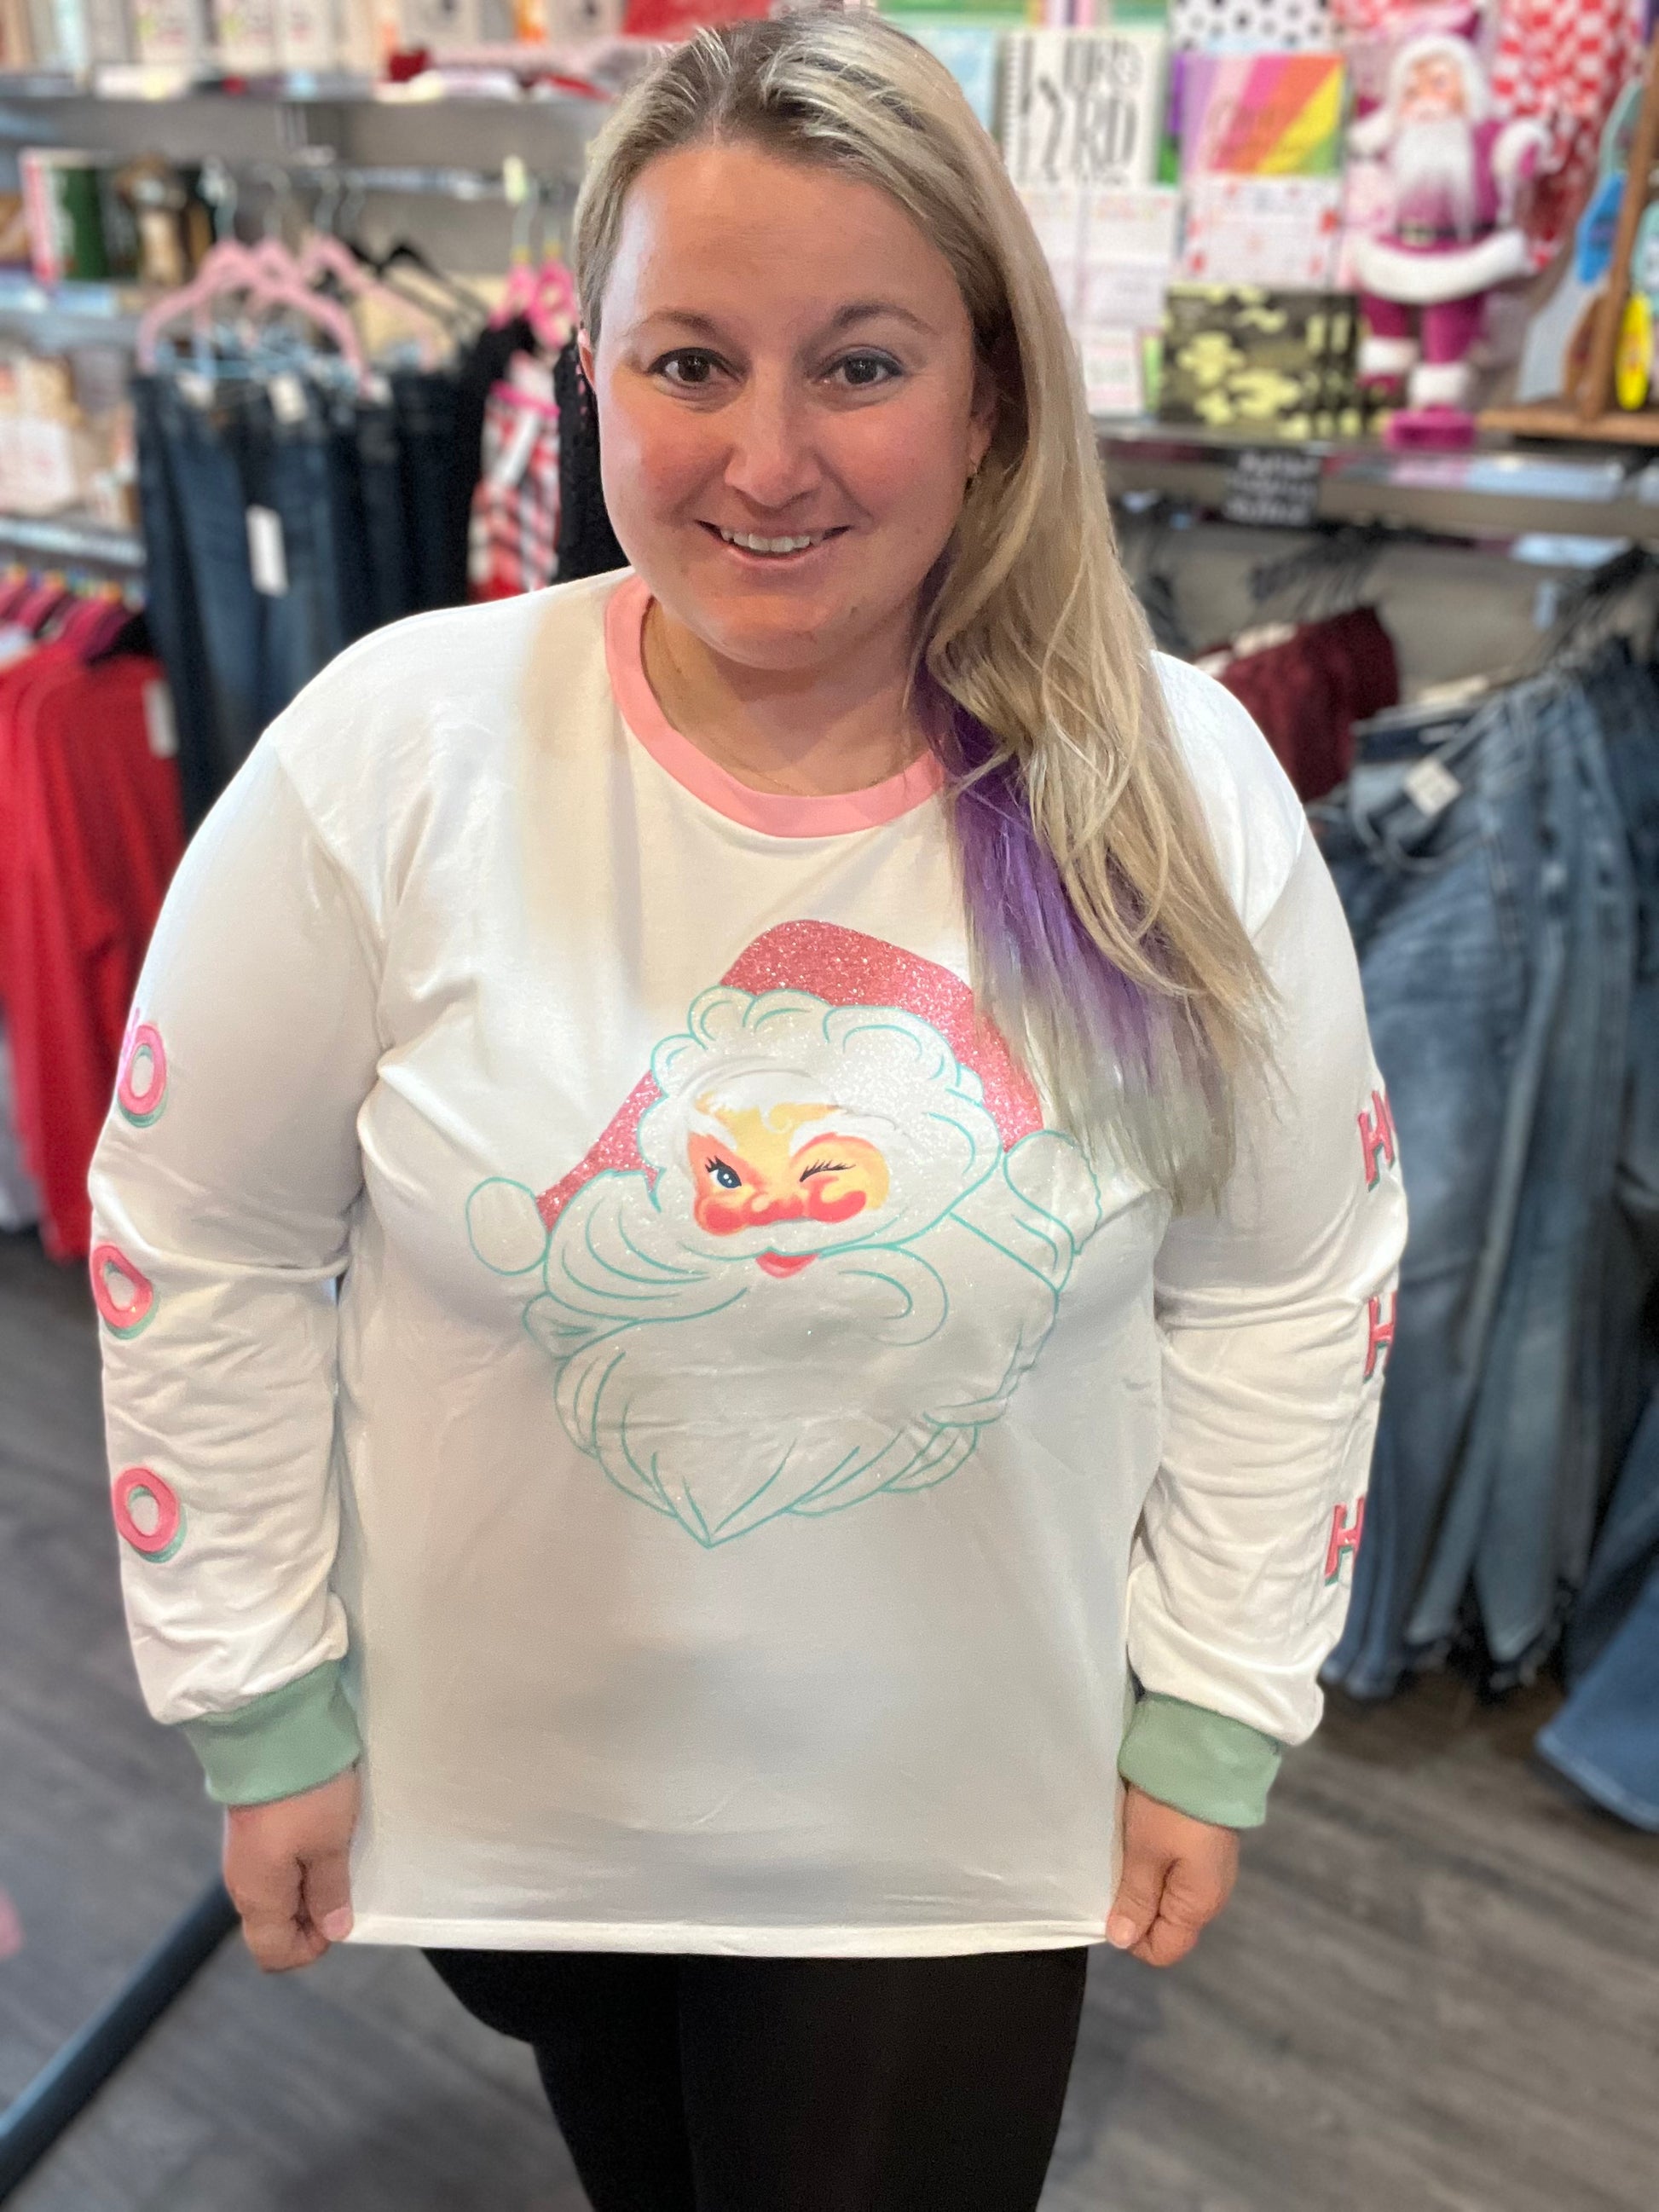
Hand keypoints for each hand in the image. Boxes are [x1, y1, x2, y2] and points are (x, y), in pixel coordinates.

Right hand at [222, 1765, 359, 1972]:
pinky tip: (321, 1837)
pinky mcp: (251, 1828)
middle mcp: (242, 1881)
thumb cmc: (304, 1791)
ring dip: (307, 1887)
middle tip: (343, 1884)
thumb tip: (334, 1930)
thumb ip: (330, 1891)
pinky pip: (274, 1866)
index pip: (273, 1953)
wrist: (271, 1729)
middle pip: (273, 1925)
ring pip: (275, 1894)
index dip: (310, 1948)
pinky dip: (298, 1864)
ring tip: (336, 1856)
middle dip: (311, 1917)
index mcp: (257, 1896)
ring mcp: (244, 1853)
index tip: (339, 1919)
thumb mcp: (330, 1844)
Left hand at [1106, 1783, 1238, 1966]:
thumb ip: (1135, 1899)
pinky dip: (1155, 1866)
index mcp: (1199, 1905)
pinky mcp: (1205, 1847)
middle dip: (1136, 1908)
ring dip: (1143, 1884)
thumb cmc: (1170, 1807)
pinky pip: (1176, 1874)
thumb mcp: (1144, 1852)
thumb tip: (1122, 1941)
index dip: (1132, 1937)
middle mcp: (1211, 1895)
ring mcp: (1210, 1870)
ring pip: (1169, 1897)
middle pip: (1167, 1925)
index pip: (1164, 1950)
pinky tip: (1141, 1843)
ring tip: (1124, 1857)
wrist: (1204, 1752)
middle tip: (1113, 1876)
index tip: (1110, 1905)